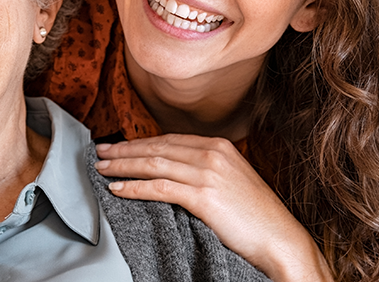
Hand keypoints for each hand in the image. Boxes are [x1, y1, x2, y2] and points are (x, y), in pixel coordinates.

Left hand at [95, 134, 334, 281]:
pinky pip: (159, 188)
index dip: (140, 142)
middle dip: (124, 150)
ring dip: (123, 166)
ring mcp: (208, 173)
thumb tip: (174, 170)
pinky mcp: (203, 196)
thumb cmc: (256, 216)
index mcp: (219, 145)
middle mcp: (212, 153)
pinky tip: (118, 189)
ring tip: (102, 169)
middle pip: (157, 147)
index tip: (119, 145)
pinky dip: (134, 188)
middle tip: (100, 151)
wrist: (279, 238)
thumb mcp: (232, 180)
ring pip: (153, 164)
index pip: (169, 139)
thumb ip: (207, 169)